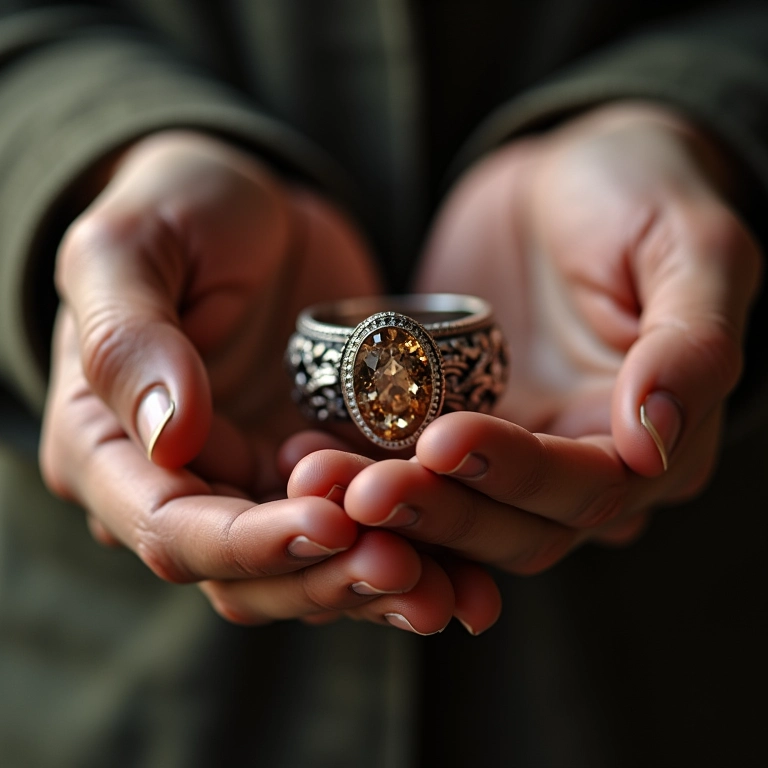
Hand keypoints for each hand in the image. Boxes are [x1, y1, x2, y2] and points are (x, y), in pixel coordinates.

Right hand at [38, 131, 467, 631]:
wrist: (253, 207)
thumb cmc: (177, 209)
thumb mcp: (128, 249)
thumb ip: (129, 342)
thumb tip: (173, 439)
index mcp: (111, 448)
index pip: (172, 528)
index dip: (249, 541)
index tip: (329, 520)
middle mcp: (185, 484)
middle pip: (248, 574)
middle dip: (325, 577)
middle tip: (405, 566)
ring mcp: (258, 483)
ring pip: (313, 568)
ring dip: (377, 585)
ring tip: (446, 589)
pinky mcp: (323, 470)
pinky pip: (365, 529)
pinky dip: (414, 551)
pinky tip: (466, 571)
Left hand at [290, 103, 761, 580]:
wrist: (564, 178)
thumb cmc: (641, 192)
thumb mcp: (692, 247)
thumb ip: (691, 345)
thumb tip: (651, 439)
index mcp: (658, 438)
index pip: (590, 486)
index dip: (517, 473)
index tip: (444, 439)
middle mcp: (583, 463)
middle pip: (514, 523)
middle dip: (438, 509)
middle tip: (362, 489)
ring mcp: (513, 453)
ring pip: (452, 509)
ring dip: (388, 504)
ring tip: (315, 478)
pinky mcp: (452, 428)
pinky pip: (406, 466)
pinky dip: (360, 467)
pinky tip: (305, 454)